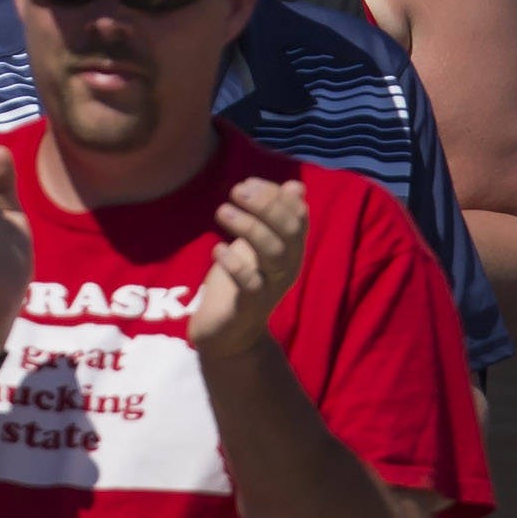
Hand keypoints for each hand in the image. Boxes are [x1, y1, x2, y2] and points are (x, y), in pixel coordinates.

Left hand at [186, 174, 310, 362]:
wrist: (229, 334)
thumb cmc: (242, 282)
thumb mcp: (257, 245)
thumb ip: (273, 217)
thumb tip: (297, 186)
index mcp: (291, 250)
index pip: (298, 216)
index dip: (275, 194)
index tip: (248, 183)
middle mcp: (287, 268)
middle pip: (289, 231)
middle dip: (266, 205)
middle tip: (236, 191)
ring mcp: (271, 288)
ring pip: (273, 253)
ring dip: (249, 226)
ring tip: (223, 211)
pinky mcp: (250, 306)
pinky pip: (250, 283)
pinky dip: (234, 262)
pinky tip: (218, 248)